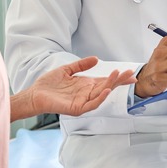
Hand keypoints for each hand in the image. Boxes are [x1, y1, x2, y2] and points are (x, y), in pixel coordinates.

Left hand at [13, 56, 135, 119]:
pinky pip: (92, 104)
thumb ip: (81, 64)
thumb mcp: (67, 70)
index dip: (118, 77)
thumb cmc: (49, 84)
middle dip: (119, 80)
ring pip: (101, 94)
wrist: (35, 94)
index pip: (106, 81)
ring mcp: (83, 102)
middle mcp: (87, 94)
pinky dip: (100, 98)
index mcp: (86, 85)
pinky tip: (106, 90)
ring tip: (118, 76)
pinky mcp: (77, 108)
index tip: (130, 73)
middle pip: (107, 86)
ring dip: (111, 85)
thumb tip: (96, 59)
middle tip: (131, 73)